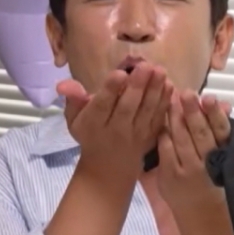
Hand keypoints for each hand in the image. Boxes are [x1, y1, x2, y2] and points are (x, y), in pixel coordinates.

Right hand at [56, 63, 173, 176]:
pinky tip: (170, 86)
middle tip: (146, 66)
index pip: (101, 106)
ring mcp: (135, 135)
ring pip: (146, 112)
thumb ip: (73, 100)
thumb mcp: (75, 119)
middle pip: (127, 108)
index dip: (110, 91)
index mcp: (94, 123)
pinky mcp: (150, 137)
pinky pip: (158, 119)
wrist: (109, 168)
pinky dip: (165, 103)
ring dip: (155, 91)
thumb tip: (63, 84)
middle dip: (137, 87)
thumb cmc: (90, 134)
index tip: (119, 74)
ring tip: (160, 71)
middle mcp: (115, 130)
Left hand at [155, 90, 233, 206]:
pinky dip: (164, 137)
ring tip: (172, 101)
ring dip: (176, 120)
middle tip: (186, 93)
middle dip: (193, 112)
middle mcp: (207, 164)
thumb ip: (221, 131)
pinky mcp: (170, 177)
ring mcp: (188, 172)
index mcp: (225, 156)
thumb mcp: (224, 157)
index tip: (209, 98)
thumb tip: (225, 104)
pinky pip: (166, 152)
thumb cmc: (214, 180)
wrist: (202, 215)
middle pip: (200, 134)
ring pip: (181, 141)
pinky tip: (161, 123)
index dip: (215, 114)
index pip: (221, 131)